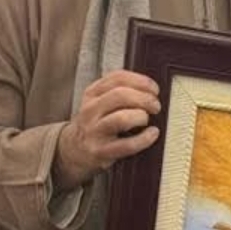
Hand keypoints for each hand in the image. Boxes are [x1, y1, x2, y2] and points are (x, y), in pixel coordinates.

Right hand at [53, 70, 161, 191]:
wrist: (75, 149)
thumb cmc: (98, 122)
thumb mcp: (101, 101)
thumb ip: (120, 90)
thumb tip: (151, 89)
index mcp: (92, 93)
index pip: (118, 78)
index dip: (141, 81)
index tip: (154, 89)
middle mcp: (91, 110)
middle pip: (121, 95)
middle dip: (145, 98)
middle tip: (155, 106)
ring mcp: (94, 131)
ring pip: (122, 118)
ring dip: (141, 116)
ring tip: (147, 120)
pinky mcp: (101, 151)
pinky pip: (127, 145)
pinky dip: (145, 139)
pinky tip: (152, 134)